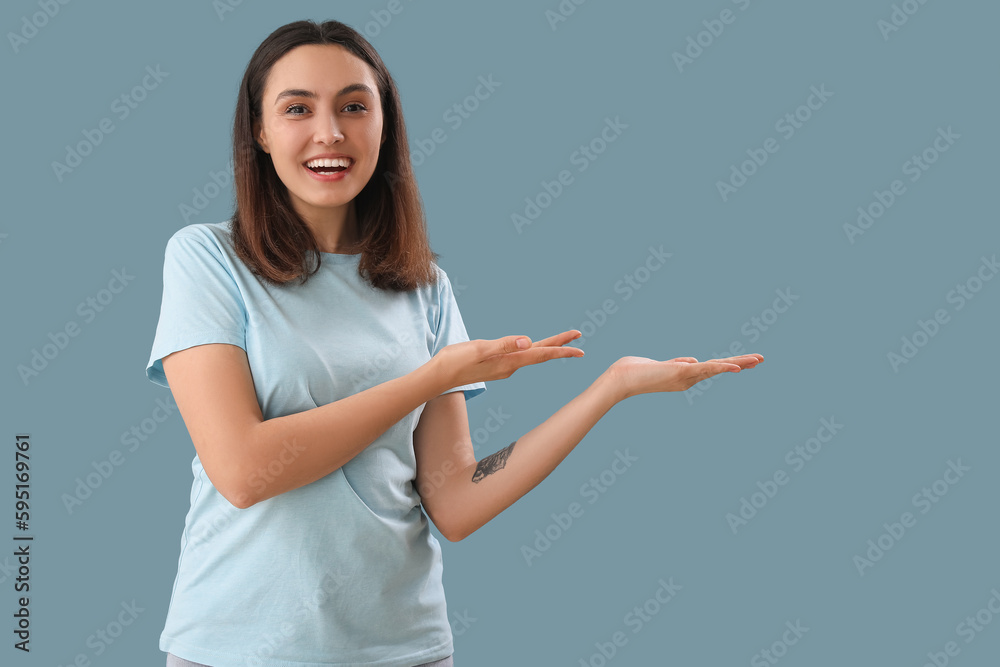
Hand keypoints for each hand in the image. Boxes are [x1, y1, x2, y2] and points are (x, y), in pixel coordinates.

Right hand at [433, 329, 584, 387]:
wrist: (438, 377)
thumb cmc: (456, 361)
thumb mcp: (480, 349)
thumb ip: (504, 345)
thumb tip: (528, 342)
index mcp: (509, 361)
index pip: (541, 354)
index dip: (561, 349)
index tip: (580, 347)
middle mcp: (510, 367)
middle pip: (540, 354)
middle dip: (560, 347)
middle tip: (579, 338)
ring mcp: (503, 368)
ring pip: (531, 356)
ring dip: (548, 348)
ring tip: (562, 342)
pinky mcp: (495, 366)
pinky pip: (520, 357)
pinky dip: (532, 352)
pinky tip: (532, 348)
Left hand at [607, 353, 762, 398]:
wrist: (620, 378)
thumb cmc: (635, 371)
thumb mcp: (662, 365)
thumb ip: (679, 363)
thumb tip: (694, 360)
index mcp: (685, 376)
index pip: (711, 368)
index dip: (728, 364)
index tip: (745, 362)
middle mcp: (688, 379)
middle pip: (718, 369)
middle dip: (741, 364)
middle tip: (761, 360)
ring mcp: (686, 376)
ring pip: (716, 368)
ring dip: (739, 363)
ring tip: (758, 359)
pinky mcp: (680, 372)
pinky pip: (706, 369)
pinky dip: (722, 367)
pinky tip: (736, 367)